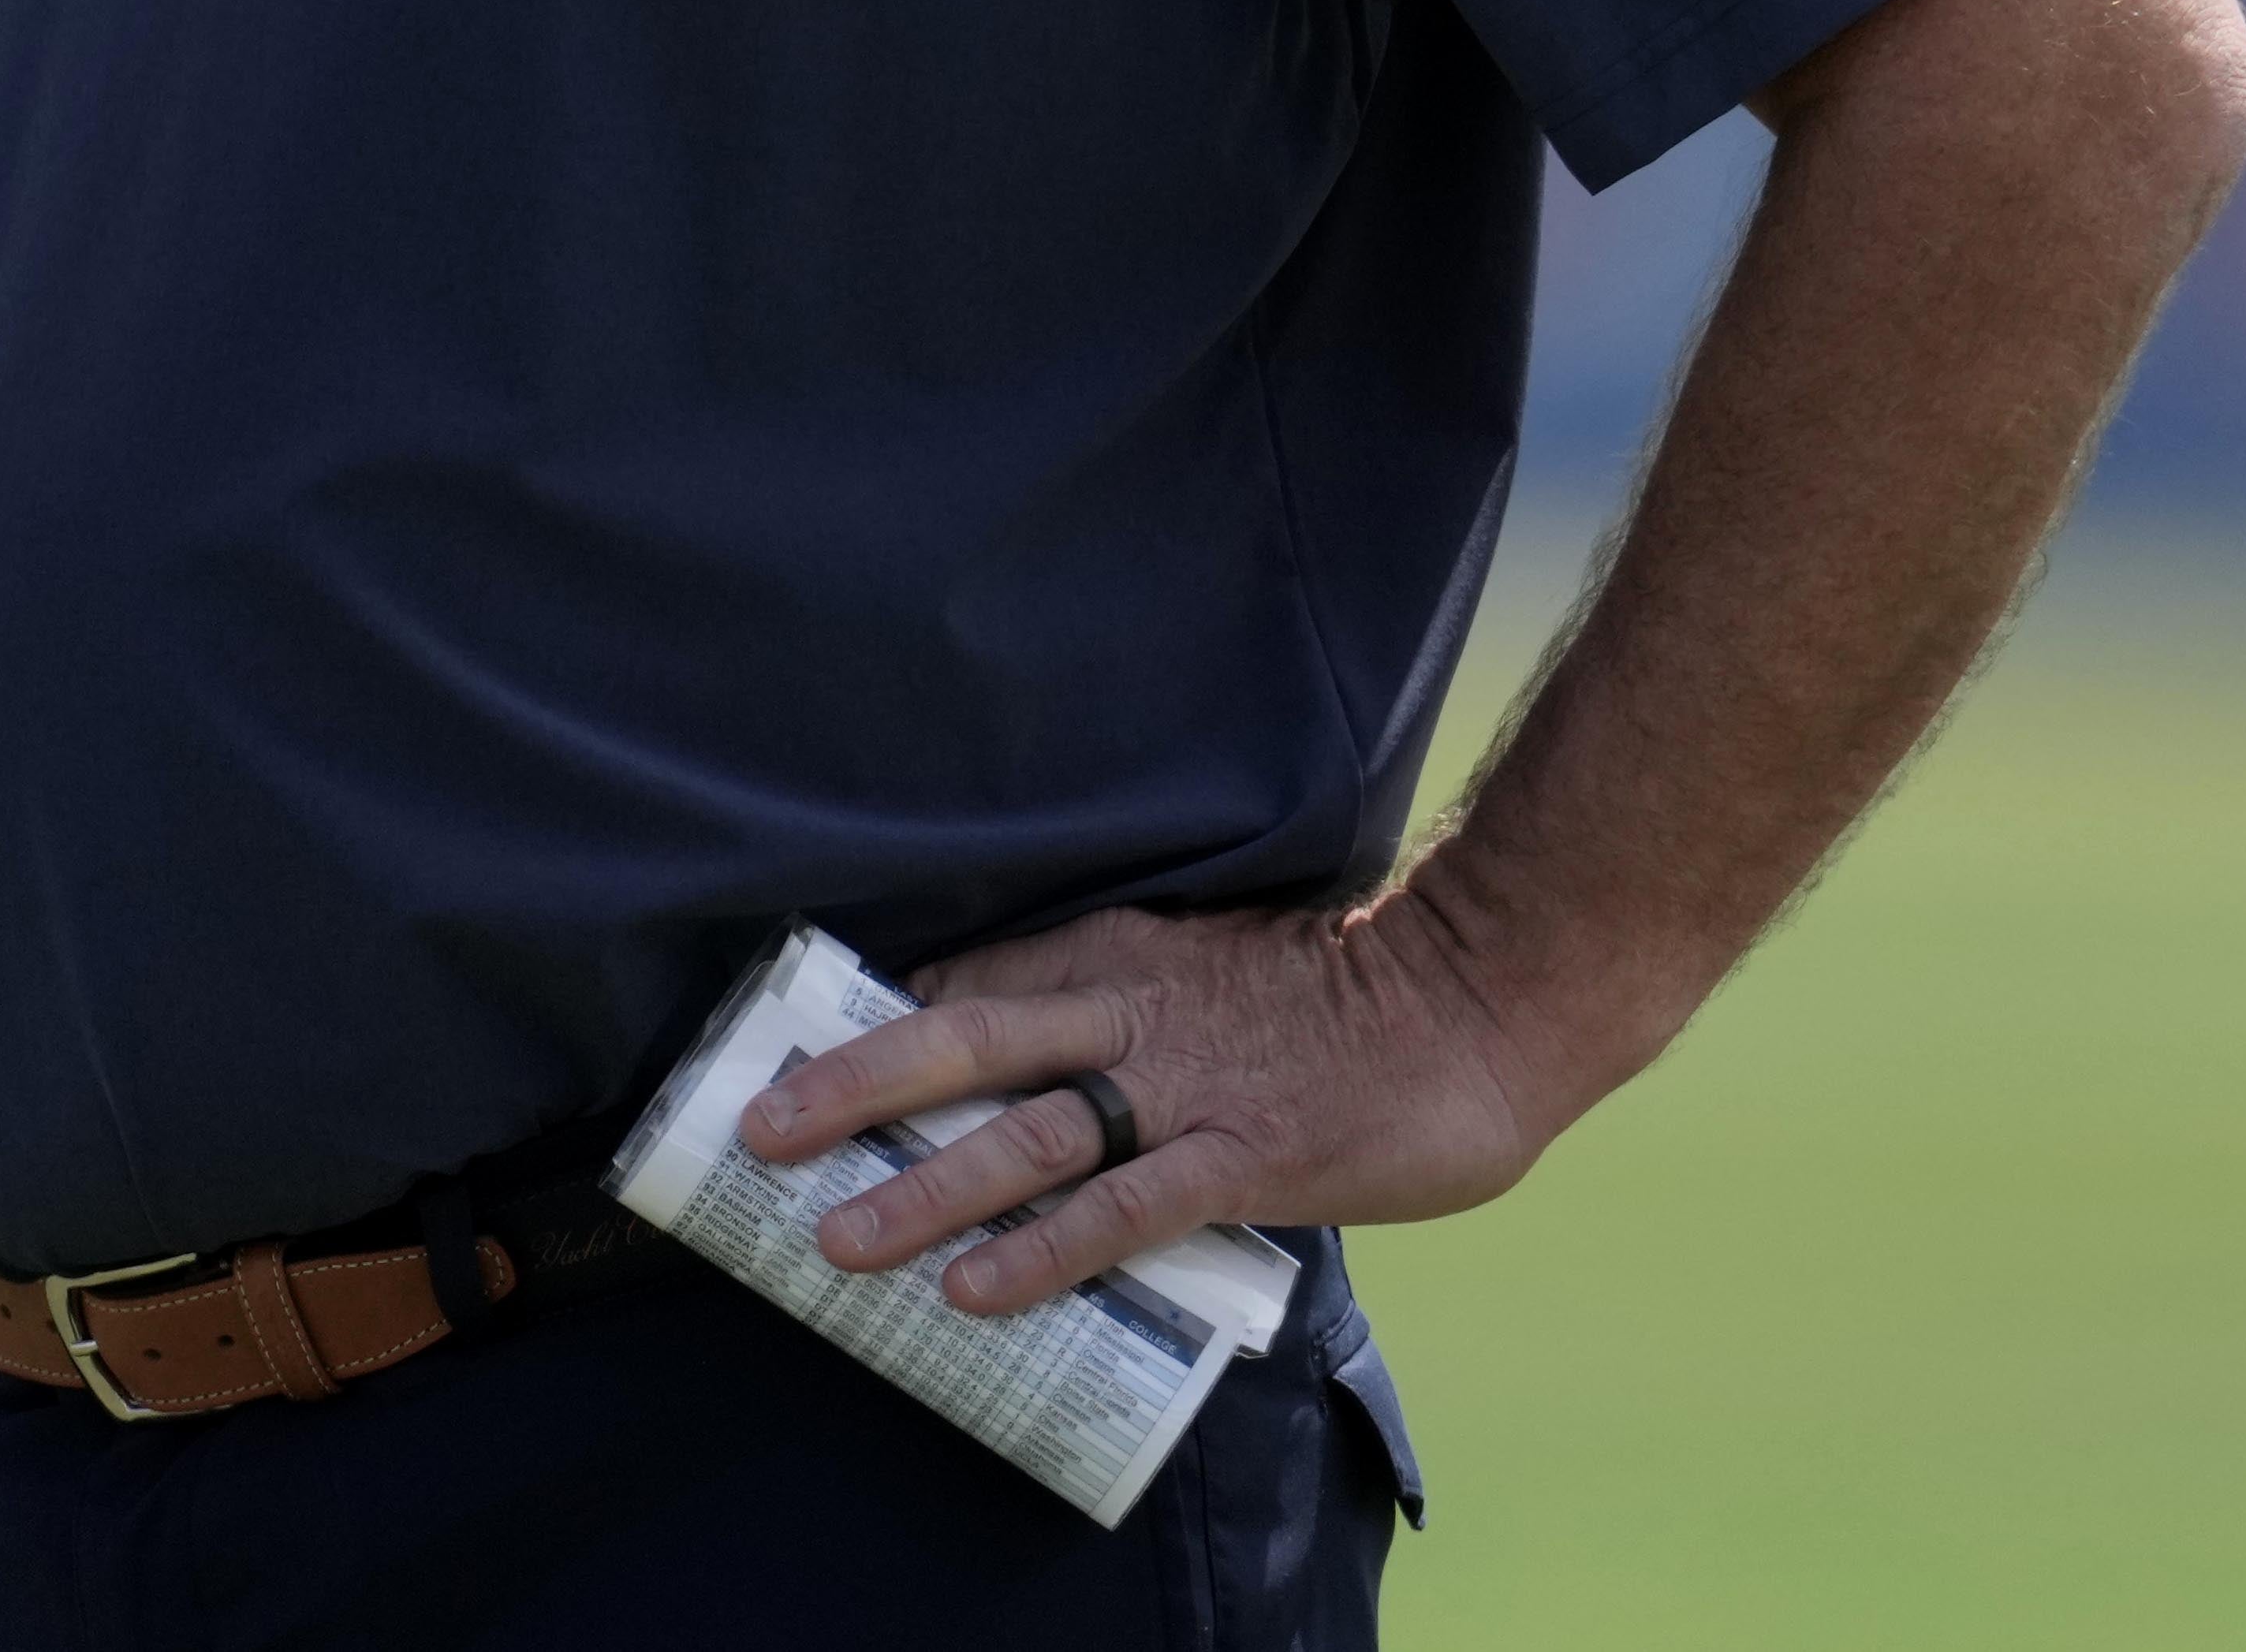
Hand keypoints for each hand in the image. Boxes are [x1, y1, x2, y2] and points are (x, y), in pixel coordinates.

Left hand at [733, 897, 1562, 1317]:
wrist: (1483, 997)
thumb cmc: (1357, 993)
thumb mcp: (1218, 971)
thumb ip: (1136, 1010)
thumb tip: (1056, 1064)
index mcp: (1124, 954)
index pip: (975, 983)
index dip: (878, 1024)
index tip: (796, 1063)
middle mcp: (1135, 1011)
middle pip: (966, 1040)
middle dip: (856, 1088)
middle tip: (762, 1130)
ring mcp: (1187, 1087)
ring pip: (1025, 1132)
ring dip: (923, 1188)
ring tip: (838, 1240)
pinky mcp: (1245, 1158)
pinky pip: (1121, 1211)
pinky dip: (1041, 1250)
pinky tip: (976, 1290)